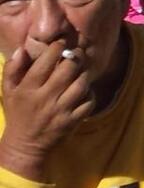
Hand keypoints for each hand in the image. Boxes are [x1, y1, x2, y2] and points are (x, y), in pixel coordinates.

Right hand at [0, 42, 94, 180]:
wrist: (25, 145)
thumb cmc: (18, 113)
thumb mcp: (8, 92)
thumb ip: (12, 69)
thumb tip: (22, 49)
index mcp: (27, 90)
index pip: (44, 64)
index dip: (56, 49)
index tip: (61, 43)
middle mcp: (44, 99)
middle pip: (67, 70)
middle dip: (75, 57)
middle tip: (77, 52)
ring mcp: (60, 111)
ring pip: (81, 85)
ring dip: (84, 73)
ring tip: (82, 69)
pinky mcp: (72, 121)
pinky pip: (89, 102)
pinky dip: (90, 93)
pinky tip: (85, 89)